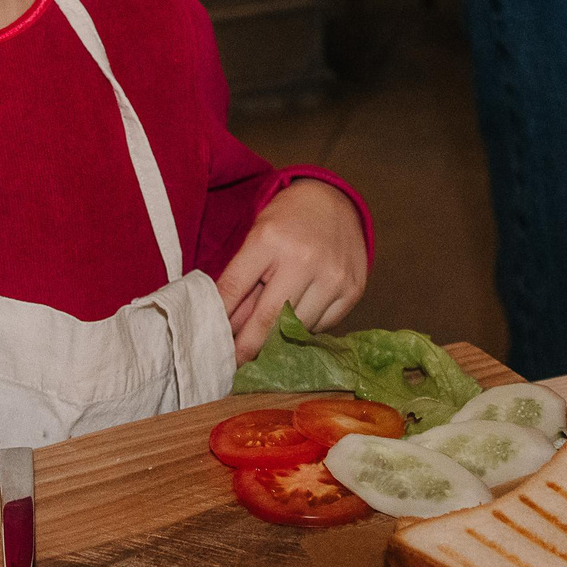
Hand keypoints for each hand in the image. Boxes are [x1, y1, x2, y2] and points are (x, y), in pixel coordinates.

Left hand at [215, 181, 368, 362]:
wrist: (333, 201)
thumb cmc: (286, 221)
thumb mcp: (256, 238)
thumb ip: (242, 281)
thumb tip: (228, 327)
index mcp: (268, 240)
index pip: (234, 288)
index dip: (220, 321)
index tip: (213, 347)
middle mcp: (303, 258)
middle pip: (268, 319)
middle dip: (248, 347)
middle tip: (234, 365)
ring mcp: (332, 276)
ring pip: (297, 328)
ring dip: (279, 336)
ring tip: (270, 332)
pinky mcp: (354, 290)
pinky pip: (323, 326)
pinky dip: (307, 327)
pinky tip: (300, 313)